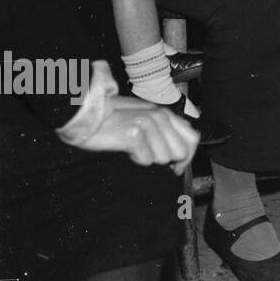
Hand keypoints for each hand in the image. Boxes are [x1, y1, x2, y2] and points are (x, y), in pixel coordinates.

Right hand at [79, 96, 198, 173]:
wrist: (86, 114)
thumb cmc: (114, 119)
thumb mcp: (145, 118)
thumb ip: (166, 129)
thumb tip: (184, 150)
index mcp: (166, 113)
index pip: (193, 138)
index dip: (188, 157)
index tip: (177, 167)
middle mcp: (161, 116)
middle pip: (182, 151)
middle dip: (169, 160)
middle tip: (150, 156)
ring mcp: (148, 125)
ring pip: (164, 158)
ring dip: (149, 158)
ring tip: (135, 148)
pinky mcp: (134, 135)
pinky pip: (147, 159)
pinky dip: (136, 159)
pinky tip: (127, 149)